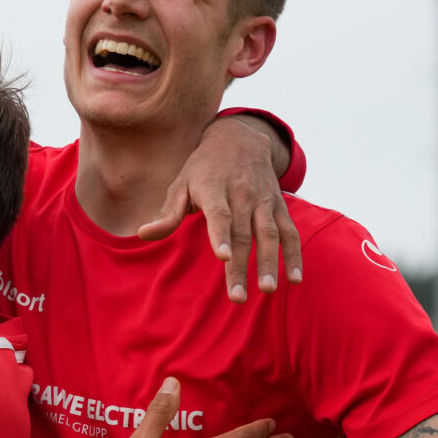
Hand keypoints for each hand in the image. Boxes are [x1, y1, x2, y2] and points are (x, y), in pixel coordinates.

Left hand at [140, 114, 302, 302]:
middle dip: (241, 266)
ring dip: (270, 263)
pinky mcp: (279, 207)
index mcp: (214, 189)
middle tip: (237, 298)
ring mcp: (264, 201)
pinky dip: (294, 255)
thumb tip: (143, 234)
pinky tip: (294, 279)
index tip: (223, 257)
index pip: (219, 214)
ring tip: (268, 290)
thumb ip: (167, 214)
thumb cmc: (203, 168)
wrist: (241, 139)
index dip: (221, 235)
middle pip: (243, 234)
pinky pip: (290, 233)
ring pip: (269, 235)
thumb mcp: (180, 183)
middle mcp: (242, 195)